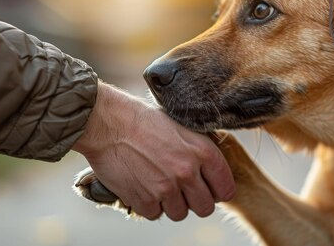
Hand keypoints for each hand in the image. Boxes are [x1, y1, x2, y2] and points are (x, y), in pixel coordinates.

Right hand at [72, 82, 235, 220]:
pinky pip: (155, 214)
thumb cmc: (144, 120)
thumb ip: (200, 149)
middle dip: (195, 201)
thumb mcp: (182, 127)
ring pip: (180, 213)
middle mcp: (187, 172)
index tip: (208, 188)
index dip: (217, 190)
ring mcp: (166, 188)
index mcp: (203, 152)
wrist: (108, 122)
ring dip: (171, 203)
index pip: (226, 189)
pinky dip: (149, 204)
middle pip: (205, 208)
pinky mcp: (144, 200)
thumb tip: (212, 169)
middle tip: (182, 189)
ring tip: (159, 183)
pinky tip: (143, 185)